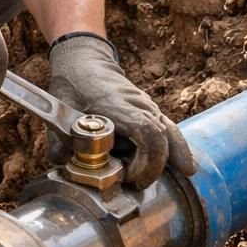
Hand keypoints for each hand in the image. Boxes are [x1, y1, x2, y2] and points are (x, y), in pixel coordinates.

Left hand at [47, 32, 193, 188]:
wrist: (84, 62)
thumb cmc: (73, 86)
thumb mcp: (59, 113)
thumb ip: (59, 142)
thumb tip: (62, 167)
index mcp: (117, 106)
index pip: (146, 133)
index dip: (144, 160)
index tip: (128, 175)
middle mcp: (138, 105)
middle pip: (161, 138)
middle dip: (153, 166)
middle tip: (136, 184)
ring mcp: (147, 106)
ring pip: (170, 133)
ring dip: (170, 159)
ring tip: (172, 177)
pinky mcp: (150, 110)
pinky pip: (170, 129)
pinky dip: (178, 148)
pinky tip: (186, 167)